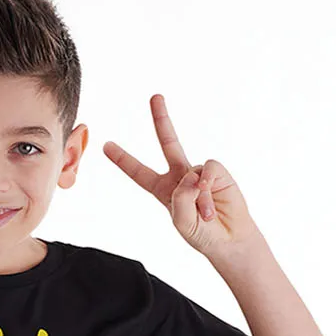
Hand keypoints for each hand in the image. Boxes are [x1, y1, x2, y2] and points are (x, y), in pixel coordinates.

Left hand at [103, 94, 258, 255]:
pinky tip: (211, 204)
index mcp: (163, 190)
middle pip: (168, 142)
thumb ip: (180, 199)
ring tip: (205, 216)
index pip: (139, 173)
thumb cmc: (202, 235)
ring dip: (199, 199)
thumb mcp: (182, 223)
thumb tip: (192, 175)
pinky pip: (208, 170)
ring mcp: (198, 172)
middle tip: (155, 96)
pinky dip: (208, 187)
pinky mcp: (217, 171)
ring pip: (191, 174)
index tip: (106, 146)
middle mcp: (180, 176)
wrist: (228, 240)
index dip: (124, 160)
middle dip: (162, 119)